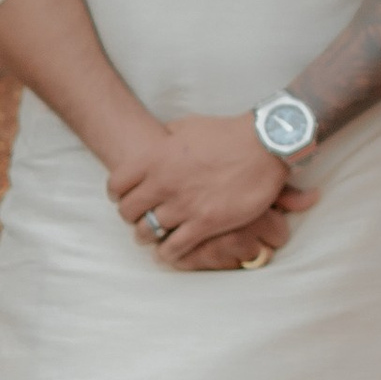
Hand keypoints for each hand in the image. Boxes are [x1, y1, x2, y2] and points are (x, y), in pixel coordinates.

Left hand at [109, 116, 313, 268]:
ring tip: (155, 237)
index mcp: (155, 158)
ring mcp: (183, 205)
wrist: (264, 144)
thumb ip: (167, 137)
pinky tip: (170, 253)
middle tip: (142, 218)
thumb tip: (160, 141)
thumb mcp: (189, 125)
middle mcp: (163, 183)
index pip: (116, 186)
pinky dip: (168, 254)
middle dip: (133, 217)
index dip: (119, 195)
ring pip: (147, 232)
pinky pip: (174, 248)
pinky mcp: (204, 223)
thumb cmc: (228, 133)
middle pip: (128, 212)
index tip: (127, 199)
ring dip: (148, 237)